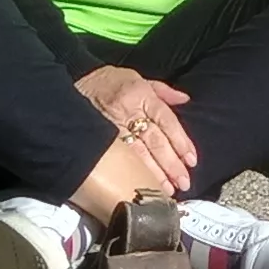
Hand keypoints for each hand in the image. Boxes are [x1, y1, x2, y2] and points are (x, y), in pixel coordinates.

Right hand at [73, 65, 196, 192]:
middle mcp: (129, 111)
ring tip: (166, 190)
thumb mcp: (138, 78)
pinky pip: (120, 157)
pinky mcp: (100, 137)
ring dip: (153, 173)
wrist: (76, 81)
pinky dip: (133, 171)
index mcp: (142, 95)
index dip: (180, 141)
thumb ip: (163, 91)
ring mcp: (113, 125)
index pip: (166, 120)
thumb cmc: (111, 81)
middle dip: (170, 164)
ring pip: (137, 153)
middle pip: (154, 140)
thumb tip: (185, 99)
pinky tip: (141, 184)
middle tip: (183, 183)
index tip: (191, 160)